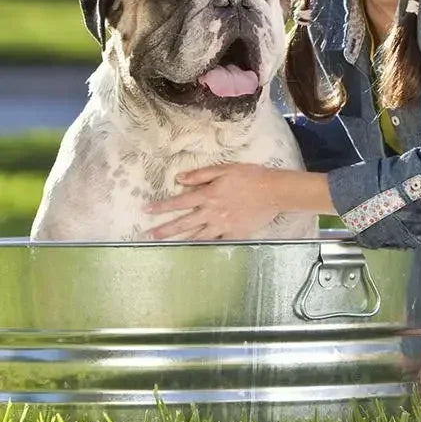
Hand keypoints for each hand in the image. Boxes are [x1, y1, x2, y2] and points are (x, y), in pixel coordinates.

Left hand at [145, 163, 278, 239]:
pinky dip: (206, 248)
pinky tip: (196, 252)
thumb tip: (179, 179)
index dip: (161, 206)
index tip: (146, 210)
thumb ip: (201, 174)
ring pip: (196, 236)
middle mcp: (212, 212)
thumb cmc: (250, 176)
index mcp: (208, 195)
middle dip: (164, 229)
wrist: (274, 191)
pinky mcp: (234, 234)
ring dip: (180, 241)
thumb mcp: (224, 169)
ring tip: (165, 246)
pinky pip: (217, 243)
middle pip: (183, 223)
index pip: (179, 202)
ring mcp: (222, 226)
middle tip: (148, 235)